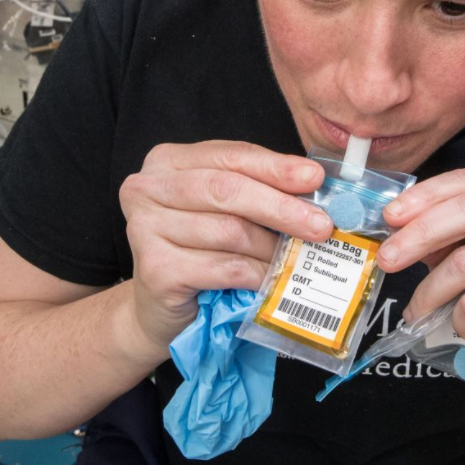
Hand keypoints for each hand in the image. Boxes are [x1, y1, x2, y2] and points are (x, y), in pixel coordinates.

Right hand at [118, 141, 330, 359]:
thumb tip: (314, 189)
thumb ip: (256, 191)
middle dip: (281, 207)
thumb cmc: (196, 252)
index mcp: (167, 161)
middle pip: (227, 189)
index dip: (275, 167)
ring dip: (271, 248)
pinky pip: (224, 267)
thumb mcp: (223, 210)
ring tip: (294, 259)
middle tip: (320, 224)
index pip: (230, 155)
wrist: (158, 309)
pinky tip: (269, 281)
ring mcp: (144, 228)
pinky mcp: (155, 268)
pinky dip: (256, 274)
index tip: (315, 178)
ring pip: (230, 230)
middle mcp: (147, 188)